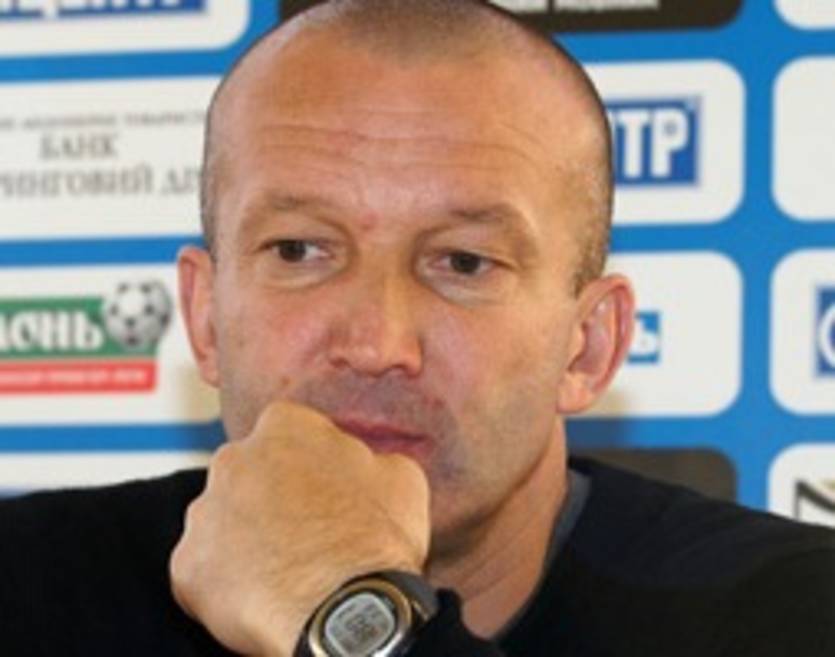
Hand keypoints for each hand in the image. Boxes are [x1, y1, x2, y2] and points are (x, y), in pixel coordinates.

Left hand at [169, 400, 430, 656]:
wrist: (344, 611)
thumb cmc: (374, 541)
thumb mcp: (401, 479)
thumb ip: (371, 458)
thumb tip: (367, 465)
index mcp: (285, 426)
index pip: (287, 431)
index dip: (308, 463)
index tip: (323, 488)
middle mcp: (234, 459)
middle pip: (249, 472)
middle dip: (270, 496)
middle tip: (304, 530)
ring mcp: (204, 512)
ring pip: (223, 520)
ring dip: (246, 538)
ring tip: (285, 568)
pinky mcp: (186, 565)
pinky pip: (205, 569)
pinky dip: (228, 581)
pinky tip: (262, 595)